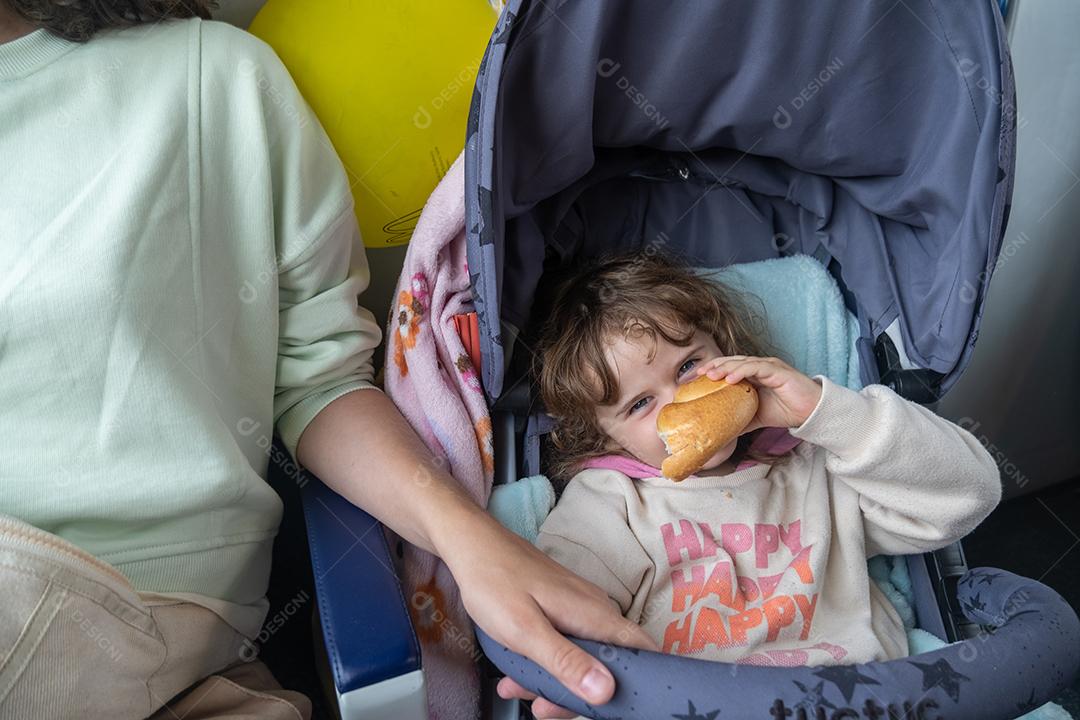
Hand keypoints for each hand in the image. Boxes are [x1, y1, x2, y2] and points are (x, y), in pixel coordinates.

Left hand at [437, 506, 660, 717]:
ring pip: (582, 657)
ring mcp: (578, 608)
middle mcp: (595, 610)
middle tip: (545, 708)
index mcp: (595, 615)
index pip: (644, 652)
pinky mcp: (561, 609)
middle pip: (609, 664)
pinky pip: (563, 644)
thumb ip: (566, 661)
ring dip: (553, 681)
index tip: (615, 708)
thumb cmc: (494, 581)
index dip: (641, 684)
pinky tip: (515, 674)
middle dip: (578, 692)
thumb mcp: (525, 630)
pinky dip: (543, 663)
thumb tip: (605, 691)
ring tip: (517, 688)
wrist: (472, 545)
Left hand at [693, 355, 821, 431]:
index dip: (711, 370)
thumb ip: (738, 421)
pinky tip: (729, 379)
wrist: (810, 413)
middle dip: (713, 366)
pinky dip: (742, 371)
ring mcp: (768, 366)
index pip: (727, 368)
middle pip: (731, 362)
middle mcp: (759, 367)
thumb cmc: (785, 411)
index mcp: (752, 375)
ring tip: (709, 375)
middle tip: (696, 374)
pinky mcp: (778, 371)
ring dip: (724, 367)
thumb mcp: (754, 418)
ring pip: (742, 362)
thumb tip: (719, 434)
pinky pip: (757, 368)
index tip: (693, 379)